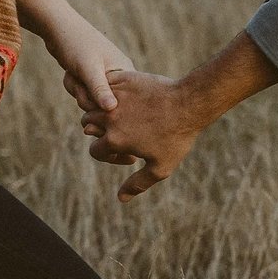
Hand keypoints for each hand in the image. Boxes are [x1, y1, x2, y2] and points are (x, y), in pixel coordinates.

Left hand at [43, 13, 134, 115]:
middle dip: (86, 95)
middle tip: (78, 77)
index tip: (87, 84)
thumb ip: (100, 89)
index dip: (99, 101)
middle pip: (103, 106)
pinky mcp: (95, 78)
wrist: (59, 28)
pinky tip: (72, 73)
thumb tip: (112, 109)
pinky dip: (75, 86)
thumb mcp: (89, 69)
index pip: (118, 104)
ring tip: (74, 72)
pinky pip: (86, 93)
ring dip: (78, 90)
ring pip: (92, 100)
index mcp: (127, 74)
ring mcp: (107, 77)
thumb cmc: (77, 44)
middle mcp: (120, 77)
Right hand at [83, 69, 206, 199]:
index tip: (123, 151)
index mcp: (114, 140)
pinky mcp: (122, 80)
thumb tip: (121, 198)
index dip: (107, 154)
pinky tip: (124, 97)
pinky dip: (108, 93)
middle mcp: (109, 118)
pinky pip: (104, 86)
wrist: (189, 103)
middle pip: (88, 125)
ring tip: (119, 114)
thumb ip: (138, 183)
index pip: (95, 150)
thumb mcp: (160, 167)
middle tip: (119, 131)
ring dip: (101, 111)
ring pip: (94, 105)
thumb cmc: (177, 137)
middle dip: (98, 130)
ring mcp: (115, 97)